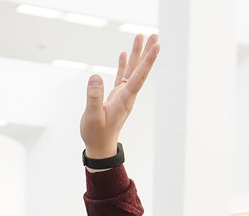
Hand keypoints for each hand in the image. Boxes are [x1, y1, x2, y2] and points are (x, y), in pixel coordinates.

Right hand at [80, 33, 160, 160]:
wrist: (100, 147)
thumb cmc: (96, 134)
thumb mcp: (92, 116)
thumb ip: (94, 97)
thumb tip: (96, 76)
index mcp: (124, 99)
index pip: (139, 76)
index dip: (148, 61)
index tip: (157, 46)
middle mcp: (127, 95)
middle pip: (139, 69)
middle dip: (146, 51)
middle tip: (154, 35)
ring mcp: (122, 95)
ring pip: (132, 70)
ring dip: (136, 54)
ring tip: (140, 38)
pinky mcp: (115, 97)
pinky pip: (122, 77)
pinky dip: (124, 65)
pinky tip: (123, 54)